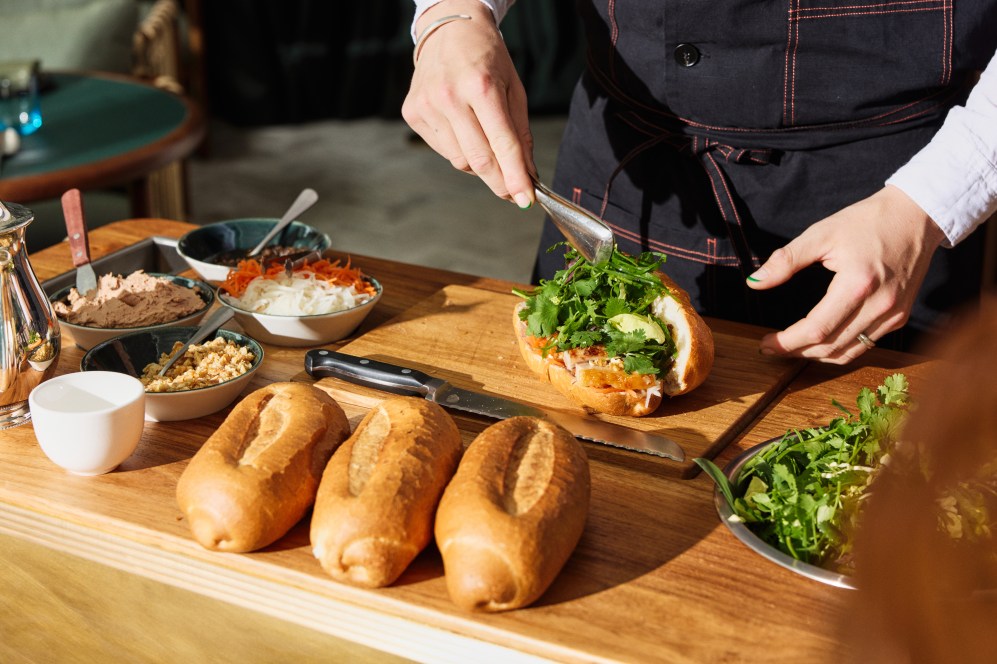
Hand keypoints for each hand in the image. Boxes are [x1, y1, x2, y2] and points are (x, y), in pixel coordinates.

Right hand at [402, 0, 535, 207]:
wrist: (450, 30)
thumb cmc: (487, 58)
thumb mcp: (514, 89)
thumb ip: (521, 134)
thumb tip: (526, 175)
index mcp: (480, 86)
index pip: (502, 144)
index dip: (515, 177)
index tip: (525, 199)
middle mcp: (449, 97)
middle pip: (479, 160)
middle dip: (500, 182)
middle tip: (514, 193)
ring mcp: (427, 106)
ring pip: (460, 161)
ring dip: (479, 164)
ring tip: (486, 141)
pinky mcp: (412, 113)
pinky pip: (443, 150)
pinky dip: (459, 150)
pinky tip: (463, 128)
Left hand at [746, 186, 946, 362]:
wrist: (916, 215)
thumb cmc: (867, 221)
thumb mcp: (822, 233)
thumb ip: (786, 260)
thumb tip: (754, 283)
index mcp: (858, 284)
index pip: (816, 329)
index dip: (786, 342)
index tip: (765, 344)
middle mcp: (880, 305)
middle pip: (830, 347)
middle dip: (796, 352)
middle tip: (771, 347)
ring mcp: (894, 314)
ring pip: (848, 353)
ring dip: (816, 355)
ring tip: (792, 347)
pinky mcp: (900, 316)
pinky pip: (865, 345)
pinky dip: (839, 349)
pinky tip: (820, 341)